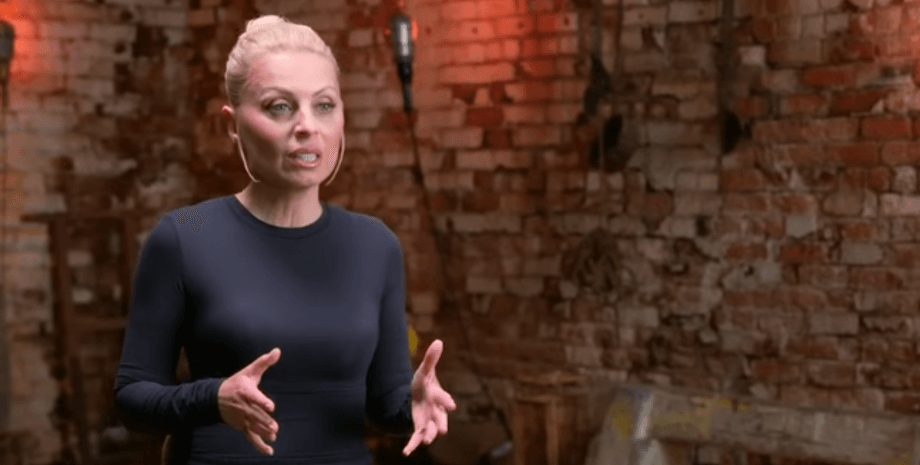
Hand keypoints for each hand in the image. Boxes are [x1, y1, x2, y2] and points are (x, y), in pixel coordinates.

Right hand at [218, 348, 280, 455]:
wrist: (215, 398)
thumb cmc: (236, 383)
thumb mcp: (249, 371)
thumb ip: (264, 362)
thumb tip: (277, 350)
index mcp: (245, 391)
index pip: (254, 397)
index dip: (262, 401)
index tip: (270, 406)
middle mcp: (244, 406)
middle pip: (255, 415)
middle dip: (264, 421)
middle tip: (274, 427)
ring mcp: (242, 418)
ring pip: (253, 427)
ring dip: (263, 432)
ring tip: (273, 436)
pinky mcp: (242, 426)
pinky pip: (251, 437)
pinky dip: (259, 445)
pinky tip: (269, 451)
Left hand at [403, 339, 456, 455]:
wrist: (419, 398)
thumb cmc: (424, 384)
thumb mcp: (424, 371)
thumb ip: (431, 358)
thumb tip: (438, 340)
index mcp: (438, 396)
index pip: (442, 398)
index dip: (446, 401)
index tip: (451, 405)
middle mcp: (436, 411)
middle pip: (441, 419)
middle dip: (442, 424)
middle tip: (443, 430)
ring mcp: (429, 421)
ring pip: (432, 431)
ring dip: (430, 436)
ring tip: (426, 442)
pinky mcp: (420, 428)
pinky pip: (416, 438)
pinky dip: (412, 445)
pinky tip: (406, 453)